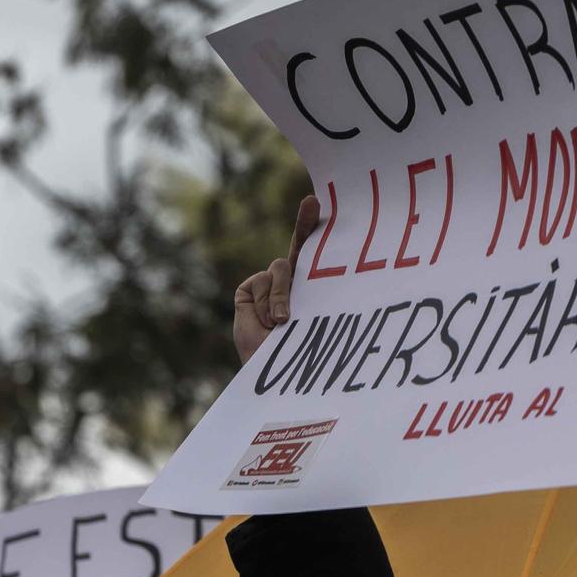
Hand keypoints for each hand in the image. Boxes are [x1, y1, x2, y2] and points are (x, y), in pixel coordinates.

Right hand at [232, 195, 321, 364]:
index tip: (328, 206)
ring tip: (285, 323)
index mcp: (316, 287)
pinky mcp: (248, 291)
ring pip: (279, 268)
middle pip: (299, 245)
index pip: (320, 254)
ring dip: (283, 297)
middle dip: (305, 222)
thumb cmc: (305, 354)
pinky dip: (266, 303)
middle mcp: (293, 281)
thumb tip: (322, 274)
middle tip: (312, 204)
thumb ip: (320, 295)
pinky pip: (260, 282)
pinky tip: (268, 323)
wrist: (274, 373)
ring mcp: (268, 284)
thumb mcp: (319, 320)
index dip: (321, 229)